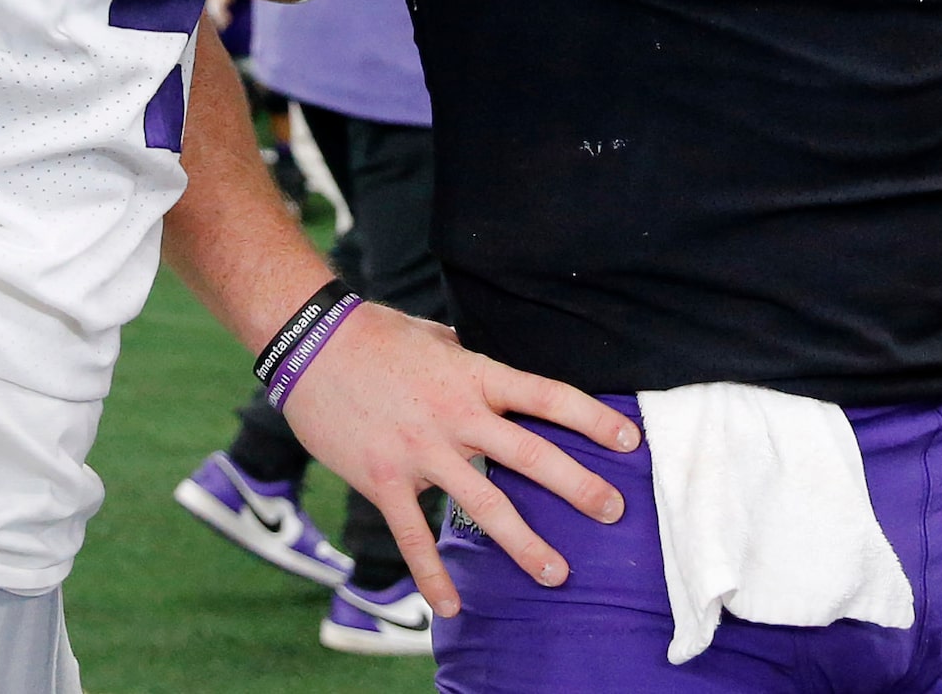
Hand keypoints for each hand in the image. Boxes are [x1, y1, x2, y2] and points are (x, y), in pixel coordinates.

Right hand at [281, 304, 640, 615]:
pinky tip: (450, 606)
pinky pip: (414, 536)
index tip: (630, 440)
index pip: (548, 397)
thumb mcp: (437, 337)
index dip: (593, 418)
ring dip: (524, 543)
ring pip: (483, 505)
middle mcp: (457, 415)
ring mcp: (421, 450)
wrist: (310, 344)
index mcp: (475, 375)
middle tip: (615, 511)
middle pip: (531, 455)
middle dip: (578, 486)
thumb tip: (495, 371)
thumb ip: (471, 360)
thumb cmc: (377, 335)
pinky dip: (432, 574)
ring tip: (556, 573)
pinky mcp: (384, 478)